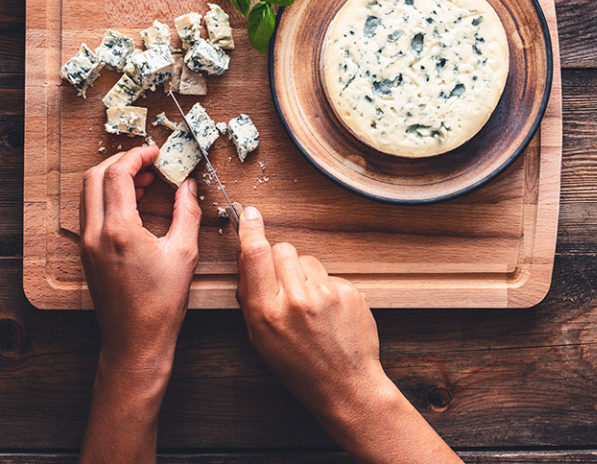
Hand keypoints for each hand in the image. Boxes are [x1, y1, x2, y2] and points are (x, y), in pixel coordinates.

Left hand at [79, 146, 201, 463]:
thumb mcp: (184, 253)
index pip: (117, 174)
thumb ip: (187, 212)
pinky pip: (92, 211)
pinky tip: (134, 204)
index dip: (137, 156)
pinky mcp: (88, 253)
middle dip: (121, 161)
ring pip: (90, 193)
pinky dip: (109, 197)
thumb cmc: (161, 302)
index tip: (156, 153)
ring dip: (113, 179)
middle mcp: (95, 234)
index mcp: (119, 230)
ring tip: (145, 181)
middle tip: (148, 162)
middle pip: (94, 177)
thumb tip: (188, 187)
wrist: (136, 340)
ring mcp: (87, 244)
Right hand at [236, 205, 384, 419]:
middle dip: (280, 259)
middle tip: (285, 283)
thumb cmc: (299, 367)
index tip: (249, 213)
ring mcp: (325, 294)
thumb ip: (251, 298)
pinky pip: (329, 274)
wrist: (345, 384)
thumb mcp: (260, 339)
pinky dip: (325, 287)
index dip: (250, 229)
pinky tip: (328, 311)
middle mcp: (296, 299)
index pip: (255, 255)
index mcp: (267, 312)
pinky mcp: (348, 292)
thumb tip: (246, 260)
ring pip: (307, 259)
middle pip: (282, 248)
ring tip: (309, 303)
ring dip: (304, 273)